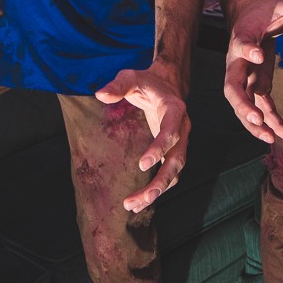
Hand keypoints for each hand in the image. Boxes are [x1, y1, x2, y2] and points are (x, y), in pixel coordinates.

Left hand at [95, 67, 191, 212]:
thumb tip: (100, 94)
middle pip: (177, 160)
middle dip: (160, 182)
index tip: (142, 165)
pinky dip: (156, 189)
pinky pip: (169, 175)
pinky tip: (138, 203)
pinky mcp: (172, 152)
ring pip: (174, 173)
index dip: (159, 149)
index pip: (170, 132)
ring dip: (157, 191)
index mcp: (175, 109)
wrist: (166, 84)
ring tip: (133, 205)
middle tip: (142, 198)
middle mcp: (182, 129)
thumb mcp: (130, 76)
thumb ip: (117, 85)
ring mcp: (180, 143)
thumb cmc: (146, 82)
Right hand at [222, 0, 282, 144]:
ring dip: (256, 124)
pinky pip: (261, 108)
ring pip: (245, 105)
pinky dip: (272, 123)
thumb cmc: (265, 13)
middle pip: (232, 87)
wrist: (250, 19)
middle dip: (242, 104)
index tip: (258, 54)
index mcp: (242, 37)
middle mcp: (237, 62)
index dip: (247, 50)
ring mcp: (245, 78)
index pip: (241, 45)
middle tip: (256, 118)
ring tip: (273, 138)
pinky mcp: (255, 86)